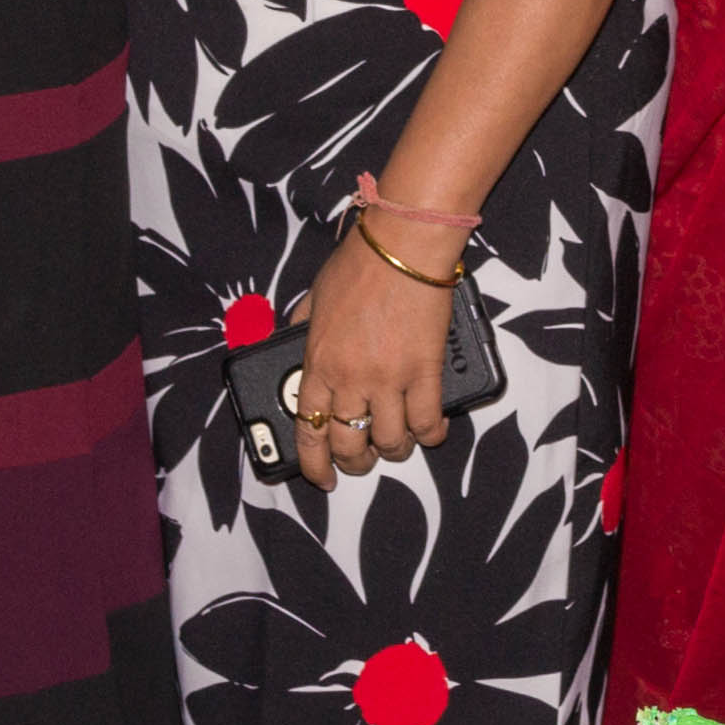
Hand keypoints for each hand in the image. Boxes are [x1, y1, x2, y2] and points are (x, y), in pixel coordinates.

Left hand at [285, 219, 453, 491]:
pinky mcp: (426, 371)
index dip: (314, 464)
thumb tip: (292, 341)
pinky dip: (431, 433)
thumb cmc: (358, 264)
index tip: (322, 478)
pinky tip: (431, 430)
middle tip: (363, 460)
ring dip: (394, 450)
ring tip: (398, 445)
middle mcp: (350, 380)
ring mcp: (390, 379)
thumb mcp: (315, 296)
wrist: (402, 246)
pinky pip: (429, 420)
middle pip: (350, 444)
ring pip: (392, 441)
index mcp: (318, 364)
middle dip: (356, 462)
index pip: (309, 431)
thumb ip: (302, 326)